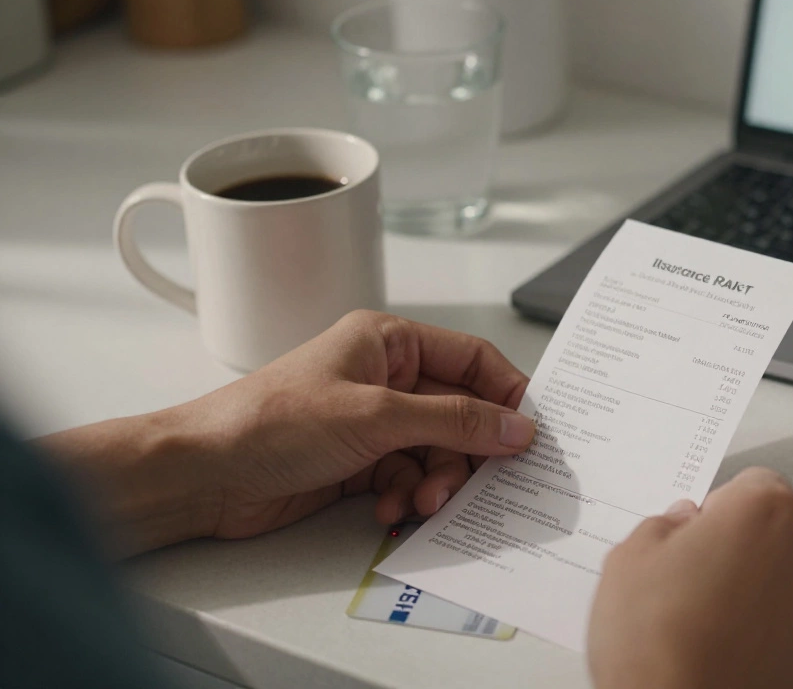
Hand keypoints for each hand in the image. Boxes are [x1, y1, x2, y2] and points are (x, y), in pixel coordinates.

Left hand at [43, 310, 535, 552]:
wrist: (204, 475)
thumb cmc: (272, 422)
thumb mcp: (376, 416)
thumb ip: (454, 421)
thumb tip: (517, 427)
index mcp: (389, 341)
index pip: (472, 360)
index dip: (505, 395)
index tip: (529, 433)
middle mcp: (386, 377)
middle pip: (459, 414)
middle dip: (465, 454)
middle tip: (470, 485)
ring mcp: (372, 422)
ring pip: (436, 453)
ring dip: (434, 483)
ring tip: (417, 504)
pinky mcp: (359, 463)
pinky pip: (407, 479)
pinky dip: (404, 498)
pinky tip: (387, 510)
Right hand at [589, 468, 792, 688]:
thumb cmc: (658, 639)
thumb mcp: (629, 558)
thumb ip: (662, 526)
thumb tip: (680, 526)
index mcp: (763, 512)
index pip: (751, 484)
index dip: (716, 509)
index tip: (692, 534)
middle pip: (772, 532)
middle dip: (737, 548)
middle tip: (690, 580)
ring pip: (783, 581)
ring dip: (753, 591)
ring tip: (702, 624)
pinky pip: (790, 627)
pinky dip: (765, 634)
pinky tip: (723, 651)